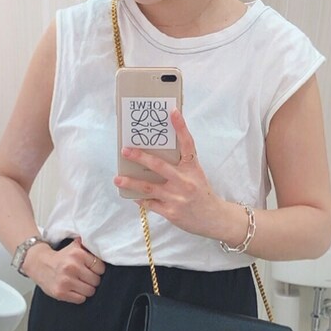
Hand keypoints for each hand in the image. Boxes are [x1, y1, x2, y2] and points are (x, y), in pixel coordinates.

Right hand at [25, 236, 104, 303]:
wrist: (38, 264)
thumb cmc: (60, 258)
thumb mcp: (74, 247)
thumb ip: (88, 247)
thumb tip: (104, 248)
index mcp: (77, 254)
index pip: (101, 268)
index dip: (97, 270)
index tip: (90, 269)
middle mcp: (72, 267)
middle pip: (96, 281)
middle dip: (92, 280)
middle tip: (84, 277)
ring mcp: (66, 281)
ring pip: (90, 291)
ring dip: (86, 289)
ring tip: (79, 283)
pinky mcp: (60, 292)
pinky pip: (81, 299)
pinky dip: (79, 296)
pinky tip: (73, 289)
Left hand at [114, 107, 222, 237]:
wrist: (213, 218)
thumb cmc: (201, 193)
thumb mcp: (195, 175)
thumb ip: (180, 165)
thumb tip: (155, 155)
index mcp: (192, 168)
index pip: (188, 144)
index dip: (181, 127)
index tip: (172, 112)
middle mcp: (184, 181)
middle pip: (159, 165)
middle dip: (140, 157)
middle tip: (125, 150)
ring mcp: (177, 197)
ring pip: (149, 187)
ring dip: (131, 182)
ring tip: (117, 178)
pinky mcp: (171, 211)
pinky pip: (150, 203)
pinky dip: (140, 199)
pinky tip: (132, 195)